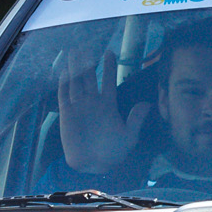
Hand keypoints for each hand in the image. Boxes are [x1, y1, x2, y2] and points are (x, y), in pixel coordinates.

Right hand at [56, 47, 150, 173]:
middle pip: (89, 77)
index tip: (110, 52)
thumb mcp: (129, 136)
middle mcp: (93, 102)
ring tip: (74, 53)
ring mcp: (79, 107)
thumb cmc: (114, 152)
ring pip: (76, 83)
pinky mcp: (67, 114)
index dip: (109, 67)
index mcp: (109, 105)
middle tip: (86, 46)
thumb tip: (147, 104)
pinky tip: (64, 72)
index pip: (109, 80)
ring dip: (74, 68)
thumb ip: (136, 120)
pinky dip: (63, 84)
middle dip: (88, 62)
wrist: (95, 165)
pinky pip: (64, 96)